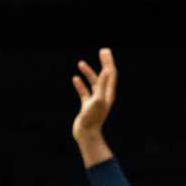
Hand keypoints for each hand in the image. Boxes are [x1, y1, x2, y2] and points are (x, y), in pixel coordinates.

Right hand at [70, 50, 117, 166]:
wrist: (86, 134)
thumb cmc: (92, 118)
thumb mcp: (99, 100)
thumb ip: (103, 85)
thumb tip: (107, 70)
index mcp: (108, 93)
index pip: (111, 73)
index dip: (108, 62)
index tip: (104, 51)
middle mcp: (103, 95)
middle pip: (105, 76)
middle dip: (104, 63)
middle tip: (102, 51)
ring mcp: (95, 100)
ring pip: (93, 83)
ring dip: (88, 72)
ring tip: (81, 63)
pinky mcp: (86, 106)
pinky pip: (84, 92)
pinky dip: (80, 84)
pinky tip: (75, 79)